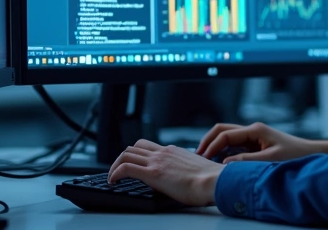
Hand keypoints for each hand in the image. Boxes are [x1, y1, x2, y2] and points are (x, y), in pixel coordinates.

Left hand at [108, 139, 224, 206]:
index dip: (138, 155)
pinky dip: (115, 173)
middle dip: (123, 157)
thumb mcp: (197, 170)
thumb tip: (188, 178)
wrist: (215, 181)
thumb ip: (187, 169)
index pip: (149, 147)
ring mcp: (158, 161)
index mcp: (174, 151)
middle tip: (118, 170)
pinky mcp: (153, 173)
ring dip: (115, 164)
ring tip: (112, 177)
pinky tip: (113, 181)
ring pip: (127, 153)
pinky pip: (126, 167)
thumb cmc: (211, 180)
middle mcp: (164, 152)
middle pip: (135, 147)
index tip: (133, 165)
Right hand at [195, 122, 327, 162]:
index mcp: (254, 130)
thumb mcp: (270, 160)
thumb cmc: (295, 156)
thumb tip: (225, 163)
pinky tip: (218, 162)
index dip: (211, 146)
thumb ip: (246, 161)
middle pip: (222, 130)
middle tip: (197, 156)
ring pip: (226, 137)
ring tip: (204, 160)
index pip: (225, 134)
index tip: (202, 158)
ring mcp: (253, 136)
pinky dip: (223, 151)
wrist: (311, 154)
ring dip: (214, 146)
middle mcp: (252, 130)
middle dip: (208, 141)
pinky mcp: (255, 145)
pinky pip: (234, 145)